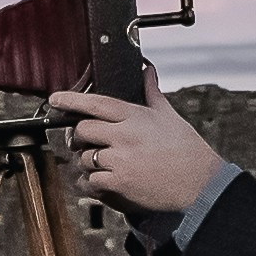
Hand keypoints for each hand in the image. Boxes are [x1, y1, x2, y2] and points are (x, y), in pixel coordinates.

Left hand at [50, 70, 221, 220]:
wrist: (200, 185)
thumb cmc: (187, 151)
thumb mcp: (170, 116)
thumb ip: (152, 93)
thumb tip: (147, 70)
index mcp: (135, 116)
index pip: (95, 103)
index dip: (71, 100)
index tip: (55, 99)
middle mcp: (124, 136)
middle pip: (83, 130)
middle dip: (80, 136)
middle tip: (84, 141)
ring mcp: (119, 161)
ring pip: (84, 158)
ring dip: (87, 162)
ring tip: (100, 164)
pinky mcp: (118, 184)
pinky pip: (89, 182)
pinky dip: (89, 183)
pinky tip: (98, 181)